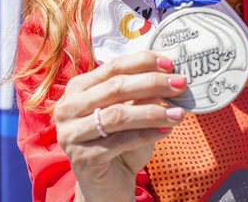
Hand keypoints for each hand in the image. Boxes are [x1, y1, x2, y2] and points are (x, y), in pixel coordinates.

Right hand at [53, 50, 187, 200]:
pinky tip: (166, 130)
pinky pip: (120, 141)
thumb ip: (140, 93)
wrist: (107, 186)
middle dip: (152, 84)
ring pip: (117, 115)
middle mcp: (67, 108)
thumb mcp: (130, 112)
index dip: (142, 62)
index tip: (170, 64)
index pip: (112, 67)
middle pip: (115, 88)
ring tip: (179, 113)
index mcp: (77, 88)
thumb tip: (167, 75)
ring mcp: (71, 134)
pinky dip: (147, 134)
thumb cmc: (119, 143)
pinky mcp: (82, 158)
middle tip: (180, 84)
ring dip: (153, 112)